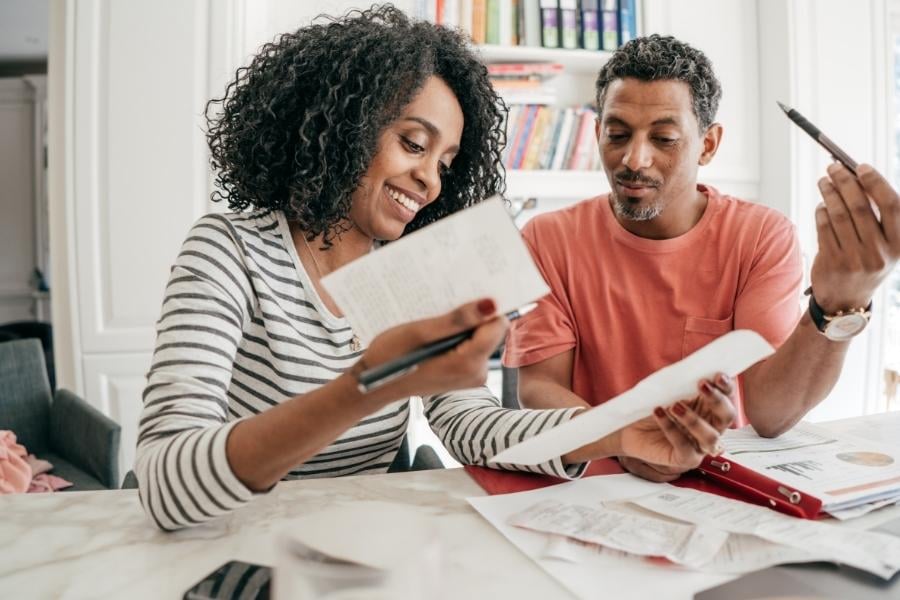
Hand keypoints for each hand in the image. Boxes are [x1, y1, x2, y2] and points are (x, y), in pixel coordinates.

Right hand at [354, 298, 506, 404]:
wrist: (375, 384)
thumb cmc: (391, 357)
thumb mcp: (420, 332)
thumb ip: (457, 320)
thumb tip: (491, 304)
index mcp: (468, 364)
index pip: (497, 325)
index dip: (485, 307)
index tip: (467, 294)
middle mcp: (476, 373)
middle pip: (490, 331)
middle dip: (472, 316)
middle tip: (447, 305)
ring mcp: (472, 376)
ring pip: (480, 337)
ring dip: (463, 325)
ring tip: (438, 319)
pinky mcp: (465, 374)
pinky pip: (471, 346)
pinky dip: (458, 335)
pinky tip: (438, 331)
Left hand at [617, 373, 735, 481]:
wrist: (630, 429)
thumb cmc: (653, 408)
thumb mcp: (667, 392)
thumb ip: (682, 383)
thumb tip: (692, 370)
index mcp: (709, 408)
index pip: (727, 397)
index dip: (726, 387)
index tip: (717, 375)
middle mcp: (710, 427)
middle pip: (727, 416)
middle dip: (717, 400)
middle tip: (702, 385)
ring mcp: (699, 445)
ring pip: (710, 436)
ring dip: (694, 419)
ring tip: (674, 405)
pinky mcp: (685, 459)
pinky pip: (684, 447)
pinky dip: (671, 429)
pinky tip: (659, 413)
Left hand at [811, 163, 899, 312]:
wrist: (847, 300)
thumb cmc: (867, 263)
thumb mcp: (883, 245)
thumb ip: (878, 216)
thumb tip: (858, 177)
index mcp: (899, 244)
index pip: (891, 204)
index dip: (875, 182)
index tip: (860, 166)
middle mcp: (880, 252)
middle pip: (860, 206)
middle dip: (845, 181)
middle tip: (833, 167)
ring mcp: (855, 259)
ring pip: (838, 214)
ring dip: (829, 193)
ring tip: (823, 181)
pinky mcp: (832, 263)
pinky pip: (824, 228)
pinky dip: (821, 211)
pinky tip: (821, 205)